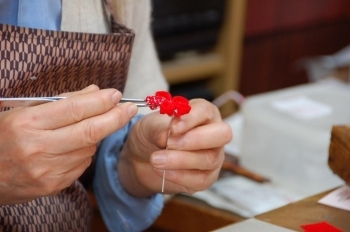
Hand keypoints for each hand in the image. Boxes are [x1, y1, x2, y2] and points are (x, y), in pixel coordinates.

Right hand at [0, 85, 137, 204]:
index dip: (100, 101)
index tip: (116, 95)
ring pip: (89, 148)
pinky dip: (86, 151)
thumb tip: (94, 92)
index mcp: (27, 124)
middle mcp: (38, 149)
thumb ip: (61, 101)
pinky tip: (78, 145)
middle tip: (129, 108)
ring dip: (98, 135)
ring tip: (92, 125)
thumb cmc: (3, 137)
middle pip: (90, 132)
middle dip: (116, 117)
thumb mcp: (24, 111)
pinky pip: (82, 164)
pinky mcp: (53, 185)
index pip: (75, 110)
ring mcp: (47, 171)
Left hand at [118, 98, 231, 195]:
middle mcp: (214, 133)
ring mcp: (213, 156)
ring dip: (181, 160)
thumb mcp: (149, 127)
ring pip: (209, 159)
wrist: (143, 157)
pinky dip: (179, 176)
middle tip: (170, 143)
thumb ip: (158, 129)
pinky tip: (162, 171)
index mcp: (203, 113)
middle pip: (222, 134)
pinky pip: (200, 180)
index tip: (173, 126)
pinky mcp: (206, 178)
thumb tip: (166, 137)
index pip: (206, 111)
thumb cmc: (153, 134)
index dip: (192, 118)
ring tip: (156, 159)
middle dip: (196, 139)